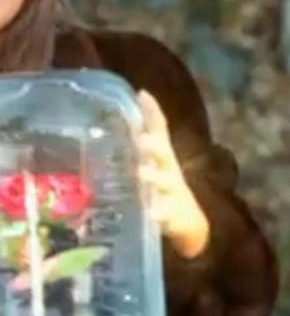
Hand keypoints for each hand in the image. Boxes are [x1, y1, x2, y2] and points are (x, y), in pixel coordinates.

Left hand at [136, 89, 209, 258]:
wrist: (186, 220)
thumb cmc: (161, 181)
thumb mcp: (153, 158)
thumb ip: (141, 135)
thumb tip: (129, 104)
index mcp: (161, 153)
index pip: (159, 128)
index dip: (152, 112)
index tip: (142, 95)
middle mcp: (168, 168)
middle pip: (163, 152)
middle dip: (153, 145)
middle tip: (141, 139)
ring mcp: (171, 190)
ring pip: (163, 181)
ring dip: (153, 176)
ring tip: (141, 172)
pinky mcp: (172, 214)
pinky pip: (165, 213)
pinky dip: (158, 212)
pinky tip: (150, 212)